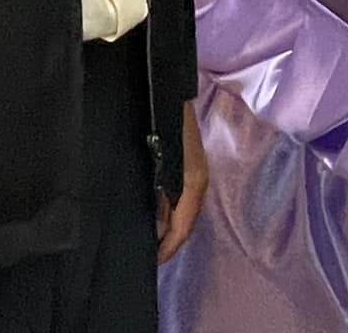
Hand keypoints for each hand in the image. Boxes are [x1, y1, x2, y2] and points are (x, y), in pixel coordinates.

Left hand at [156, 101, 208, 262]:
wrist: (167, 86)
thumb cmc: (163, 123)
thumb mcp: (161, 164)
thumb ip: (160, 197)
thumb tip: (157, 227)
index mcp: (193, 184)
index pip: (182, 228)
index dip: (168, 248)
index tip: (152, 262)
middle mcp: (198, 180)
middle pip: (186, 221)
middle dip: (170, 240)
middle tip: (149, 254)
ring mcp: (194, 170)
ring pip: (184, 209)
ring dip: (169, 225)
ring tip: (150, 237)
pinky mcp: (188, 162)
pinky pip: (180, 195)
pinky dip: (170, 209)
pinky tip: (155, 210)